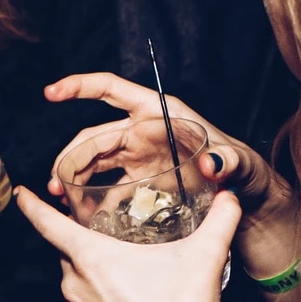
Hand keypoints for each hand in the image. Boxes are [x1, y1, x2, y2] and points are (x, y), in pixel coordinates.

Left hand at [16, 186, 240, 301]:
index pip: (47, 224)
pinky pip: (82, 299)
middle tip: (111, 235)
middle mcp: (75, 281)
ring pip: (76, 274)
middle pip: (68, 248)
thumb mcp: (203, 261)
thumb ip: (219, 222)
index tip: (20, 192)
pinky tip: (125, 292)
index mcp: (91, 257)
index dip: (31, 205)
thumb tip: (230, 195)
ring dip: (94, 267)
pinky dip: (97, 290)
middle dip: (85, 238)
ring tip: (126, 268)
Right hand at [44, 73, 294, 228]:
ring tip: (60, 198)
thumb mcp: (242, 163)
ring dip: (73, 176)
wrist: (248, 202)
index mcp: (159, 112)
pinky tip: (81, 215)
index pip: (111, 90)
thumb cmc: (247, 171)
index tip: (52, 92)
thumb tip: (212, 162)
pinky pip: (107, 186)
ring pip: (94, 160)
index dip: (80, 86)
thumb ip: (229, 161)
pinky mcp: (140, 180)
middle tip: (57, 183)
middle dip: (71, 155)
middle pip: (95, 135)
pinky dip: (91, 197)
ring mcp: (139, 155)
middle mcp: (143, 130)